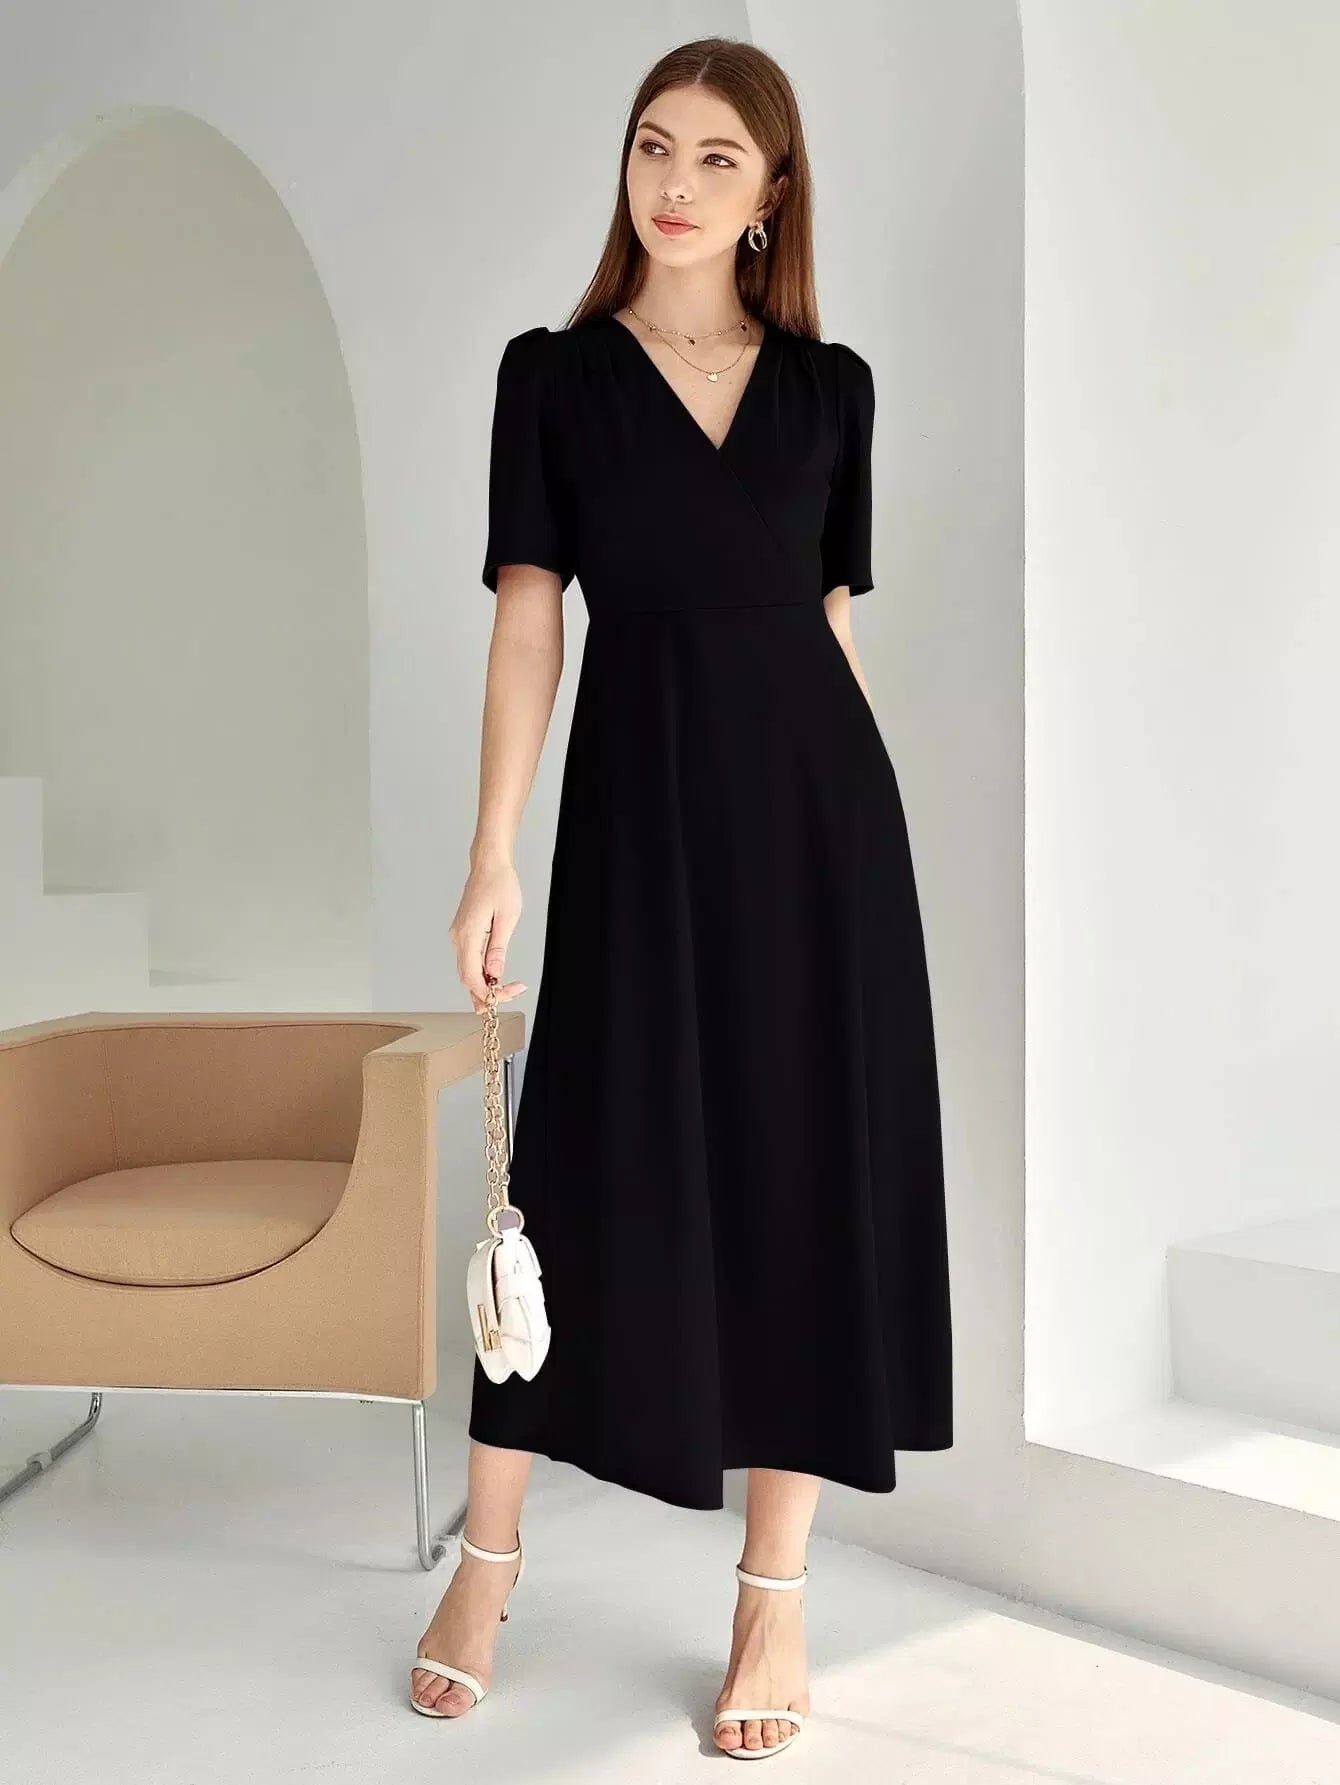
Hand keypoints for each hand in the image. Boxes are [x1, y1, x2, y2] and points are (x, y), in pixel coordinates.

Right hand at [450, 860, 527, 1012]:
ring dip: (482, 985)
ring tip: (504, 990)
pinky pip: (468, 959)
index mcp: (468, 935)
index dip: (488, 992)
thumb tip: (494, 973)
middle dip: (486, 993)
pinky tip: (493, 977)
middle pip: (466, 978)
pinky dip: (480, 972)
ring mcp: (458, 936)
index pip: (471, 977)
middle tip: (510, 994)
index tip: (508, 993)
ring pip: (466, 971)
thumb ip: (498, 948)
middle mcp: (458, 937)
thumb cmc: (500, 884)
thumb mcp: (507, 918)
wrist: (489, 865)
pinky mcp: (462, 933)